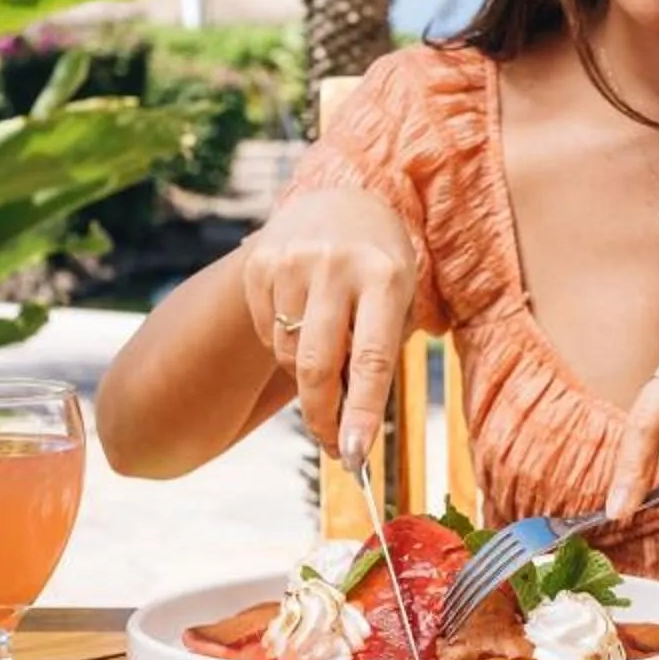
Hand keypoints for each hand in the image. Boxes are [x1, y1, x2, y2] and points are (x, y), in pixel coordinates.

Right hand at [237, 188, 420, 467]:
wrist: (339, 202)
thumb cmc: (380, 267)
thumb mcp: (399, 300)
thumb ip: (377, 354)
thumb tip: (347, 427)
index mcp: (385, 275)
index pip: (372, 359)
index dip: (362, 413)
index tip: (356, 456)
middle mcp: (337, 266)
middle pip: (318, 365)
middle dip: (323, 417)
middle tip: (335, 447)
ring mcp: (292, 262)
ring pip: (289, 355)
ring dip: (307, 376)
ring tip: (329, 355)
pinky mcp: (259, 263)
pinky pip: (267, 334)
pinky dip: (285, 345)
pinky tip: (303, 322)